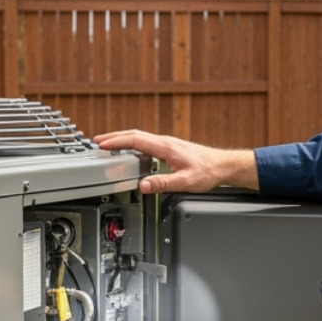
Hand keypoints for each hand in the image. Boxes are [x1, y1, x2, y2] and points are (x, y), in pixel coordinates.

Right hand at [92, 129, 258, 193]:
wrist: (223, 166)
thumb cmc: (208, 172)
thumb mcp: (185, 182)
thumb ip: (162, 183)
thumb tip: (143, 185)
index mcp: (166, 147)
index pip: (135, 140)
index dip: (117, 141)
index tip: (102, 143)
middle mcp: (165, 142)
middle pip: (134, 135)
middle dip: (115, 136)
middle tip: (98, 140)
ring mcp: (167, 144)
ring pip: (140, 137)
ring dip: (123, 139)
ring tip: (109, 144)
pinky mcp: (170, 148)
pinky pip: (147, 142)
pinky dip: (133, 143)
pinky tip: (131, 150)